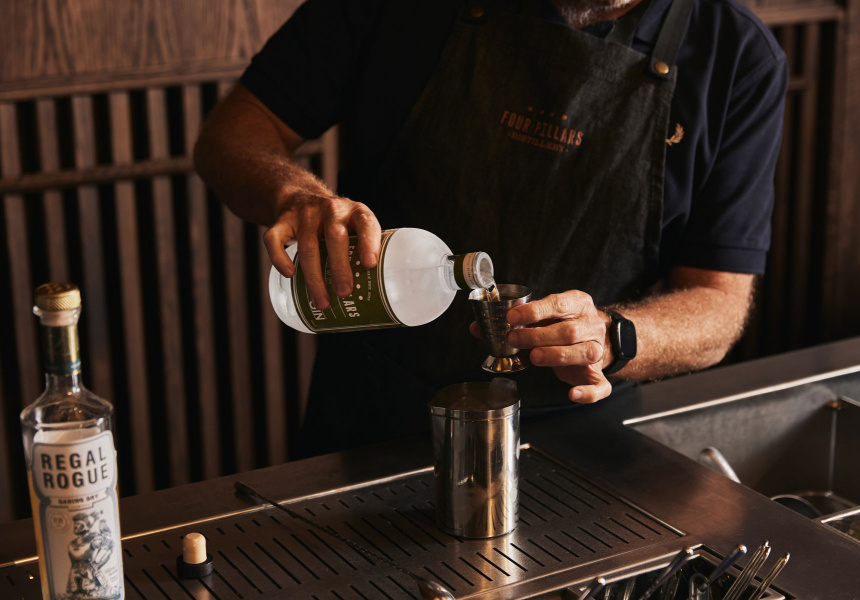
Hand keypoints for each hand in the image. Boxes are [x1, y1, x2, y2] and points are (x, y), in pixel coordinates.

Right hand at [262, 193, 380, 310]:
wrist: (299, 196)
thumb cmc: (335, 222)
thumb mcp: (354, 225)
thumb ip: (364, 248)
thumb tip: (377, 292)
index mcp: (354, 212)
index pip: (365, 223)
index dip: (369, 242)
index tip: (370, 264)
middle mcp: (330, 209)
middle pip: (335, 238)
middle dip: (340, 267)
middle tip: (344, 292)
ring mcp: (304, 214)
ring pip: (307, 246)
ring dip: (314, 277)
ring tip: (322, 302)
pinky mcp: (281, 221)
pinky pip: (275, 239)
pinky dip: (280, 257)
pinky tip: (289, 274)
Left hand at [506, 290, 611, 402]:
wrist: (590, 337)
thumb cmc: (562, 323)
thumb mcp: (547, 312)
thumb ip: (528, 316)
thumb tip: (493, 324)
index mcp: (579, 304)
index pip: (558, 304)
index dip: (534, 311)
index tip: (512, 317)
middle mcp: (593, 325)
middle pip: (570, 331)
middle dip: (538, 336)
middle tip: (514, 339)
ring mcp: (598, 350)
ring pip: (584, 354)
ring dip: (556, 356)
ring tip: (534, 357)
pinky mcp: (597, 374)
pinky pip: (600, 386)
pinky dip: (588, 393)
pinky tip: (573, 394)